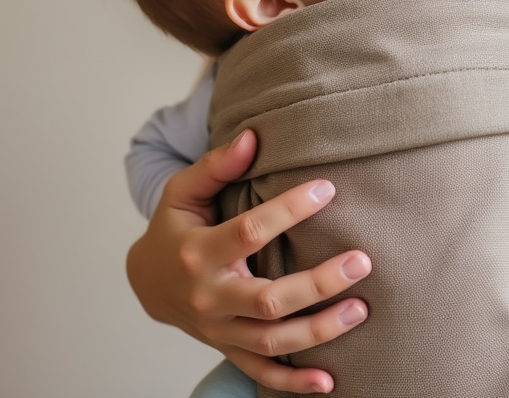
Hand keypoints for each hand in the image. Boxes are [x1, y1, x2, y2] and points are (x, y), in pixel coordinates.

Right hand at [127, 129, 372, 393]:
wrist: (147, 282)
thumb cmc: (174, 229)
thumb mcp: (184, 192)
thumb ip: (216, 165)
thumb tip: (252, 135)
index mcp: (198, 252)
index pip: (249, 232)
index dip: (290, 210)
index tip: (328, 189)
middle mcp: (209, 297)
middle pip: (269, 300)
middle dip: (318, 284)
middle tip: (361, 261)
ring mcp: (219, 330)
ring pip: (273, 341)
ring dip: (320, 331)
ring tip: (362, 309)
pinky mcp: (229, 349)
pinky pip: (262, 374)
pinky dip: (294, 383)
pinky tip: (330, 382)